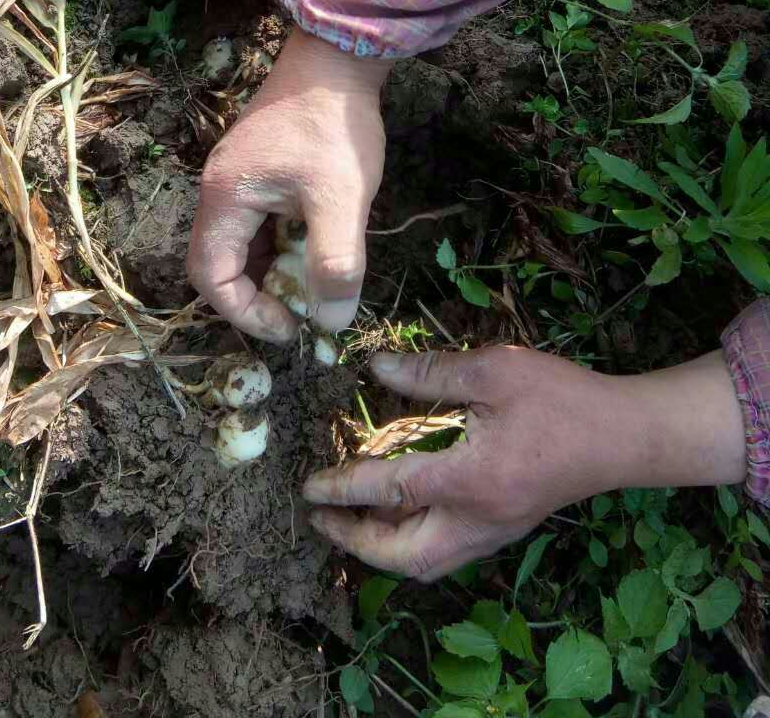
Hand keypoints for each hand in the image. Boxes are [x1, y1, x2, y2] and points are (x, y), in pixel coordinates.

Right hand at [187, 26, 391, 340]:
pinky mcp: (257, 168)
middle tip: (305, 311)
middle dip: (261, 297)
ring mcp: (236, 177)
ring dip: (274, 271)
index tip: (293, 327)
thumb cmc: (334, 127)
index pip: (211, 277)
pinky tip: (316, 245)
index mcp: (225, 198)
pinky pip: (258, 223)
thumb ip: (334, 264)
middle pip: (222, 264)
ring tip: (315, 283)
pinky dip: (282, 245)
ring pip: (242, 245)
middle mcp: (219, 189)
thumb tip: (331, 322)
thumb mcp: (341, 200)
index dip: (247, 313)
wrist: (339, 57)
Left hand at [304, 345, 746, 580]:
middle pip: (404, 555)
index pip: (391, 491)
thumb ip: (433, 374)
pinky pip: (448, 553)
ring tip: (351, 522)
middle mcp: (478, 519)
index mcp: (470, 480)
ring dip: (383, 550)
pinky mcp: (506, 529)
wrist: (625, 435)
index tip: (309, 487)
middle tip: (321, 518)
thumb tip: (377, 370)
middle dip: (356, 541)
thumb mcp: (495, 370)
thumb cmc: (561, 398)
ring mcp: (495, 532)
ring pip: (427, 562)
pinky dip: (413, 543)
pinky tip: (400, 515)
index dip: (344, 488)